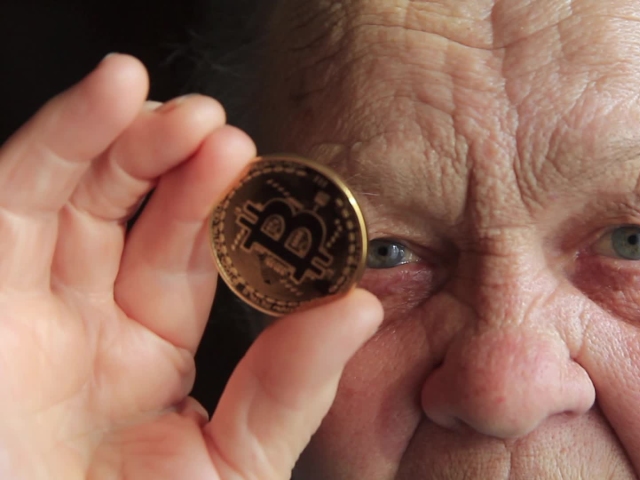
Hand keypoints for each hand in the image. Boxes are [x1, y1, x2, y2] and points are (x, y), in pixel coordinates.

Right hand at [0, 54, 382, 478]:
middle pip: (133, 215)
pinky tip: (110, 96)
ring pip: (75, 193)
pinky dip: (58, 139)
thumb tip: (361, 308)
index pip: (192, 260)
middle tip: (227, 132)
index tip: (267, 175)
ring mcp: (27, 302)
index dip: (227, 213)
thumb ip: (290, 390)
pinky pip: (12, 197)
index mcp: (147, 358)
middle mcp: (86, 321)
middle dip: (180, 166)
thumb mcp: (230, 469)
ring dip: (129, 139)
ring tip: (187, 111)